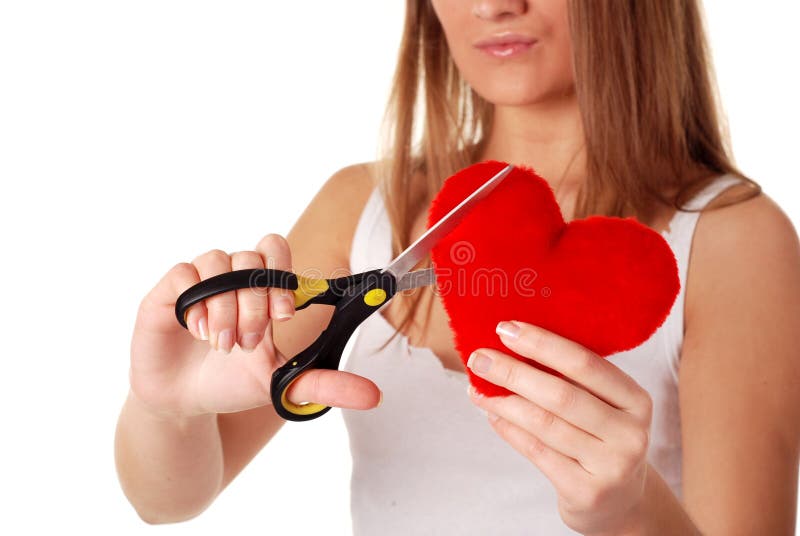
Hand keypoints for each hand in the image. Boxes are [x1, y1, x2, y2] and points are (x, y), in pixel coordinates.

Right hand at [129, 233, 379, 419]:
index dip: (282, 274)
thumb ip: (326, 385)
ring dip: (225, 307)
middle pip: (251, 259)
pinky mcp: (168, 293)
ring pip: (218, 263)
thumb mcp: (282, 384)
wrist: (183, 403)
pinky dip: (195, 302)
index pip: (275, 250)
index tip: (285, 314)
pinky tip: (199, 332)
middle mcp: (231, 278)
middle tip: (250, 342)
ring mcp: (199, 282)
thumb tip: (374, 396)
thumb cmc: (232, 383)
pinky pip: (183, 273)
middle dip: (255, 302)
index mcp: (261, 290)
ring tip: (223, 345)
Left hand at [466, 320, 651, 534]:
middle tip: (479, 358)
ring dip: (504, 402)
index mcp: (636, 400)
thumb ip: (571, 379)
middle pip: (561, 394)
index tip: (506, 329)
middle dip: (513, 372)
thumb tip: (512, 342)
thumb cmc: (600, 440)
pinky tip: (492, 415)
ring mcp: (611, 466)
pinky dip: (509, 430)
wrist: (619, 503)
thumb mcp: (603, 407)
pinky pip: (536, 451)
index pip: (585, 363)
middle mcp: (630, 433)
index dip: (542, 344)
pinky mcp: (586, 492)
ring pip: (544, 424)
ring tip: (478, 387)